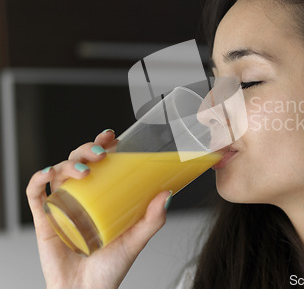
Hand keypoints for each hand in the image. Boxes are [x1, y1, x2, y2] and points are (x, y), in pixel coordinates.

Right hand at [26, 129, 171, 288]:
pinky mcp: (45, 220)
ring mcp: (62, 206)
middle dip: (86, 150)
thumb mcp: (136, 239)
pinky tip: (46, 175)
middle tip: (101, 153)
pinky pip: (35, 195)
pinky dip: (37, 181)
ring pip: (58, 172)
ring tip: (84, 172)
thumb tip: (167, 194)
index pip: (100, 163)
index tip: (112, 136)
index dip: (103, 144)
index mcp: (102, 196)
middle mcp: (81, 196)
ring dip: (68, 164)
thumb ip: (153, 219)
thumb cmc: (111, 267)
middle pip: (78, 162)